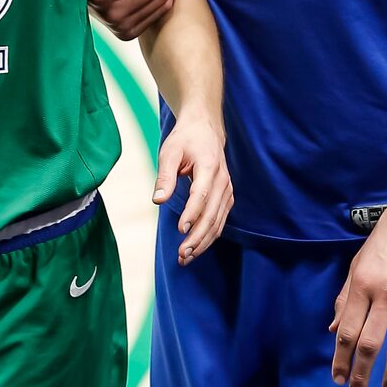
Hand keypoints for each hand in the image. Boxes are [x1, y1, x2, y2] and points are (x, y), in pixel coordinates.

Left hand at [154, 110, 231, 263]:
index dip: (192, 214)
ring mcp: (227, 191)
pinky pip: (220, 221)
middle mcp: (223, 181)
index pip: (202, 195)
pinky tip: (196, 249)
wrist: (205, 129)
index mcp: (209, 167)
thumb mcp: (169, 152)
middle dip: (197, 237)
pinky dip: (209, 236)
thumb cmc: (185, 140)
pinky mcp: (226, 198)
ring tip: (186, 258)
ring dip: (203, 242)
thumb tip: (158, 200)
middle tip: (182, 254)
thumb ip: (165, 176)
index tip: (180, 229)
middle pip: (212, 214)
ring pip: (218, 222)